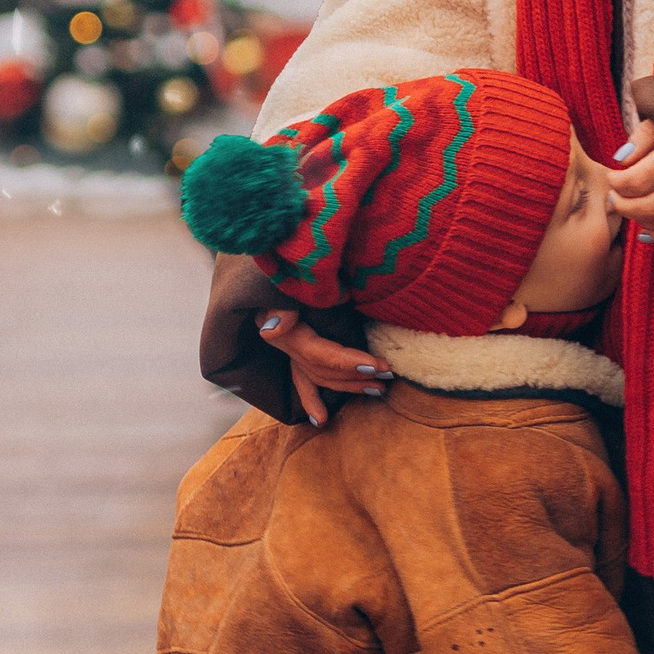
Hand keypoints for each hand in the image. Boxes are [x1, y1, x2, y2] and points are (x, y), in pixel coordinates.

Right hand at [198, 259, 386, 425]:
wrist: (266, 233)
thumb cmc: (288, 245)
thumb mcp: (287, 264)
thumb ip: (281, 291)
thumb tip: (273, 327)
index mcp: (279, 321)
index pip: (316, 353)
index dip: (349, 362)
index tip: (381, 365)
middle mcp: (278, 336)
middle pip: (317, 367)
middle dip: (354, 376)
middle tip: (387, 377)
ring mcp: (282, 341)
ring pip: (312, 374)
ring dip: (344, 386)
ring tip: (376, 391)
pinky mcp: (288, 341)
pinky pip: (297, 376)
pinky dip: (309, 397)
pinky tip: (321, 420)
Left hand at [609, 123, 653, 247]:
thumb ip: (643, 136)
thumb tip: (621, 160)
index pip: (637, 181)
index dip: (617, 183)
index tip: (612, 178)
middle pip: (651, 207)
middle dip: (624, 206)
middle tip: (613, 198)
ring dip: (641, 221)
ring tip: (629, 208)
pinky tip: (645, 231)